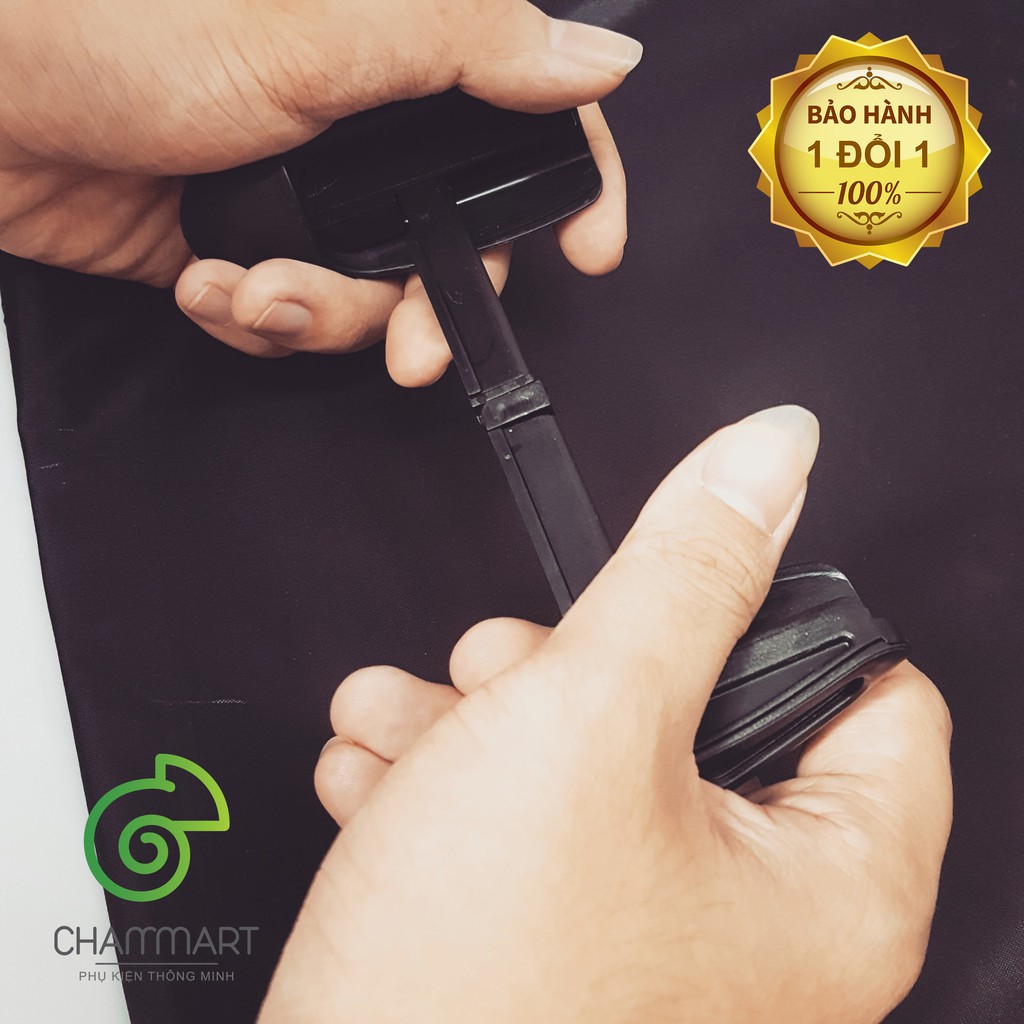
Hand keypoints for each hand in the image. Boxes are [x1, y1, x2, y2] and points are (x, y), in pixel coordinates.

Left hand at [0, 1, 639, 382]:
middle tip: (408, 349)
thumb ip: (467, 47)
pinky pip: (301, 316)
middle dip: (426, 306)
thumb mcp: (314, 35)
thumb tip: (599, 63)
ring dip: (318, 315)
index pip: (528, 113)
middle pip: (456, 239)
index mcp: (395, 52)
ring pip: (376, 294)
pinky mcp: (257, 244)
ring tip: (251, 289)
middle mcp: (363, 127)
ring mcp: (311, 193)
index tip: (590, 251)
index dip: (573, 183)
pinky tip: (209, 285)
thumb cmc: (115, 34)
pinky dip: (260, 319)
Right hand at [265, 406, 952, 1022]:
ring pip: (590, 761)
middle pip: (698, 714)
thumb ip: (688, 568)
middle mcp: (758, 929)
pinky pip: (530, 826)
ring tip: (407, 717)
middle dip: (571, 668)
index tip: (683, 597)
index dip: (772, 618)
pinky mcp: (562, 947)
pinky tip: (386, 775)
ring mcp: (653, 942)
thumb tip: (772, 457)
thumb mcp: (588, 713)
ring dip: (483, 718)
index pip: (871, 692)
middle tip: (502, 671)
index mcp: (830, 886)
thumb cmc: (476, 985)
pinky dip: (457, 784)